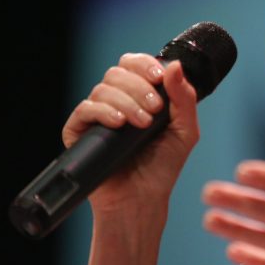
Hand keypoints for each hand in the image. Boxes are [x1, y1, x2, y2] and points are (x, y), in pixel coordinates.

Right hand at [62, 53, 198, 214]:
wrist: (143, 199)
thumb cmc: (163, 166)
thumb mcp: (185, 130)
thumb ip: (184, 98)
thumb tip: (176, 65)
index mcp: (139, 96)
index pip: (133, 64)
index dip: (144, 64)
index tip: (159, 77)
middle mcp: (116, 102)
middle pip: (117, 73)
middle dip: (139, 87)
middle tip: (155, 110)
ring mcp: (96, 116)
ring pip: (103, 89)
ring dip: (127, 102)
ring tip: (143, 124)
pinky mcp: (79, 133)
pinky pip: (84, 109)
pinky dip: (103, 111)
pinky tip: (119, 123)